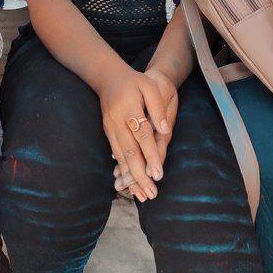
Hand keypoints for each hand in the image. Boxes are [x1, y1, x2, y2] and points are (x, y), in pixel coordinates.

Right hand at [100, 67, 170, 202]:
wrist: (108, 78)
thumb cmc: (134, 81)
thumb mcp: (149, 86)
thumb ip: (157, 107)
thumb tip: (164, 130)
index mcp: (129, 109)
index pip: (142, 135)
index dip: (150, 155)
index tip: (158, 174)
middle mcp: (117, 122)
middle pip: (130, 151)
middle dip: (140, 175)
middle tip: (151, 193)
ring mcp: (110, 128)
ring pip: (121, 157)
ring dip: (131, 178)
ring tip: (142, 195)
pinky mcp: (107, 133)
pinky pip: (116, 155)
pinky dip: (123, 171)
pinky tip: (128, 184)